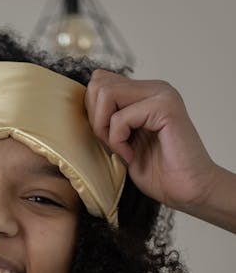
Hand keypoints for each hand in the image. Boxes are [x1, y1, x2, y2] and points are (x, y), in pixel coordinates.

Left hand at [84, 69, 218, 210]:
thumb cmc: (160, 173)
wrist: (190, 191)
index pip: (100, 81)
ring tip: (121, 148)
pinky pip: (120, 118)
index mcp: (145, 93)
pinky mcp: (165, 108)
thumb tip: (83, 107)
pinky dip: (117, 141)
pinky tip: (131, 155)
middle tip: (112, 144)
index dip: (93, 111)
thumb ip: (109, 121)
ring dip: (104, 127)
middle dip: (95, 118)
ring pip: (106, 93)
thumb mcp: (123, 143)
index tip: (106, 138)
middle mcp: (154, 88)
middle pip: (99, 83)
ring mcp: (161, 95)